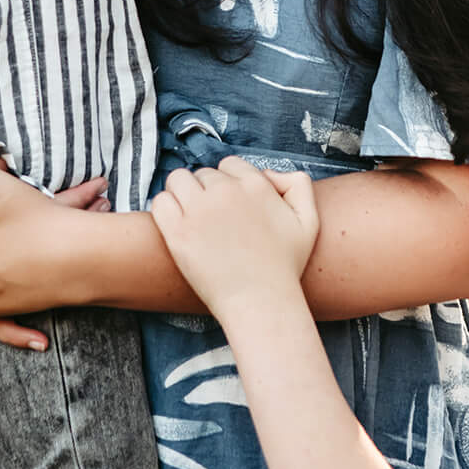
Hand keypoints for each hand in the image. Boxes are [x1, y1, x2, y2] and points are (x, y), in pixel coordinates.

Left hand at [149, 158, 319, 322]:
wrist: (262, 303)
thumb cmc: (285, 267)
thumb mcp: (308, 221)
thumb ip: (298, 185)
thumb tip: (268, 173)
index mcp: (255, 184)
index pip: (229, 165)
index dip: (228, 183)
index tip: (230, 206)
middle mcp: (225, 191)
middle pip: (203, 174)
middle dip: (206, 192)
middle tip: (213, 220)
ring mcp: (199, 211)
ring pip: (178, 180)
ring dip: (181, 194)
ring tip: (190, 218)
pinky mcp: (178, 233)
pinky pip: (160, 202)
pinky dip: (164, 208)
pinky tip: (175, 226)